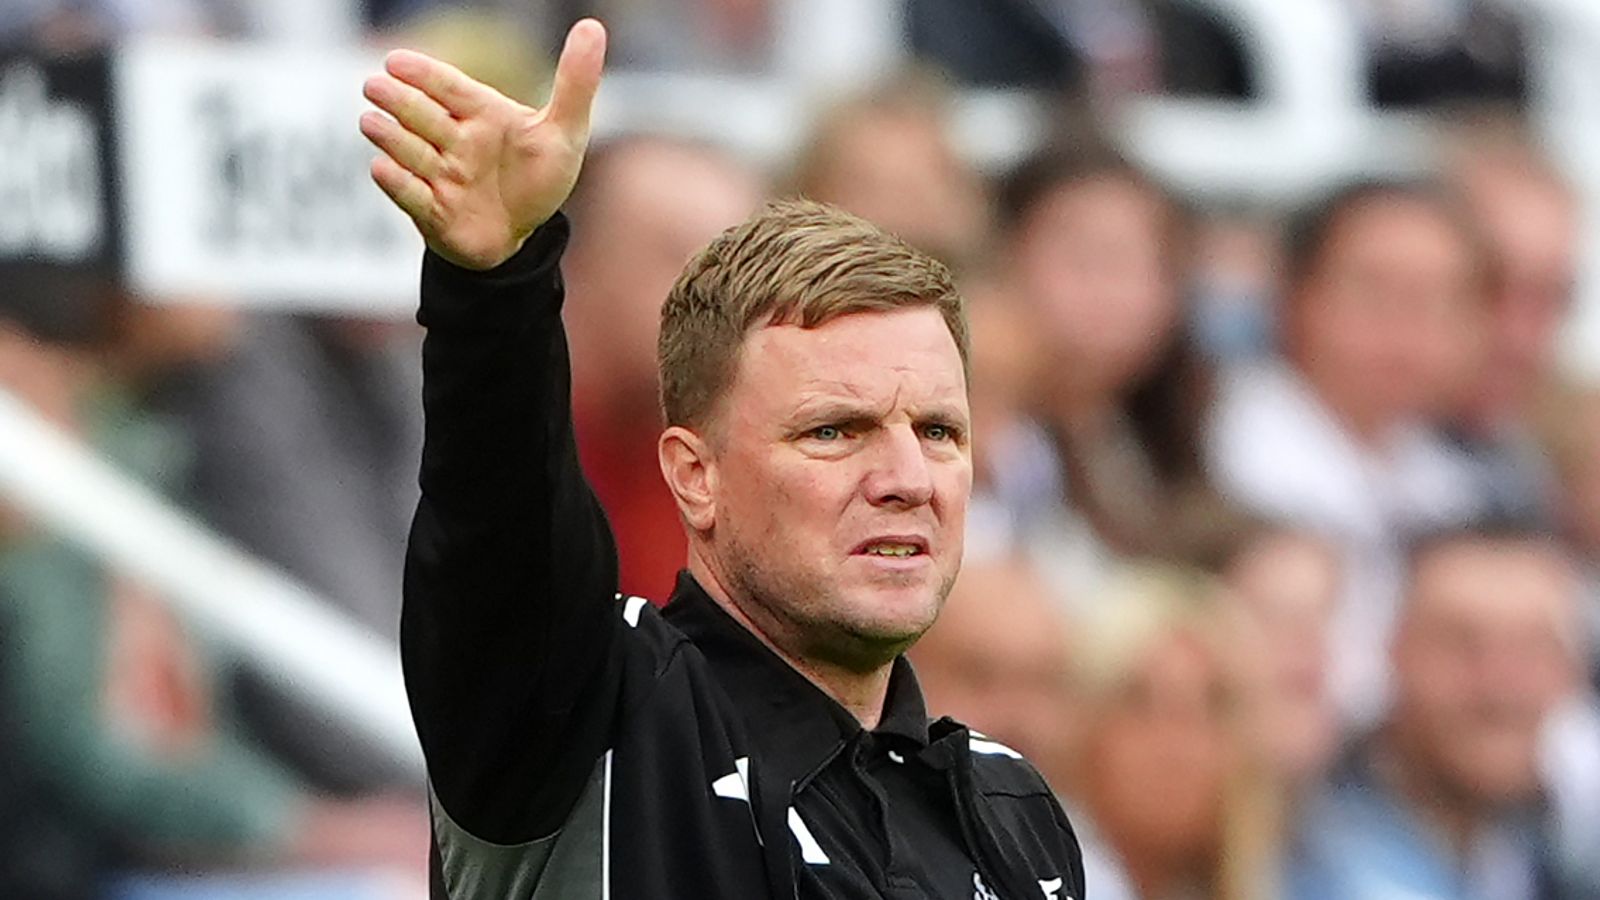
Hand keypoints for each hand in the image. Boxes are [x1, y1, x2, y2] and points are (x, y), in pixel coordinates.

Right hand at [359, 20, 606, 269]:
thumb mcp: (565, 131)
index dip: (424, 75)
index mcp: (482, 115)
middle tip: (375, 86)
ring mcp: (441, 176)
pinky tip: (381, 168)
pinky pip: (412, 196)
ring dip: (391, 139)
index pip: (450, 88)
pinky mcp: (433, 212)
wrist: (524, 237)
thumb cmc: (539, 178)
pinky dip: (398, 184)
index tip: (396, 61)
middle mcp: (455, 141)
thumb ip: (575, 82)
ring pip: (412, 152)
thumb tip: (593, 26)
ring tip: (370, 122)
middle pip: (423, 116)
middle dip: (399, 102)